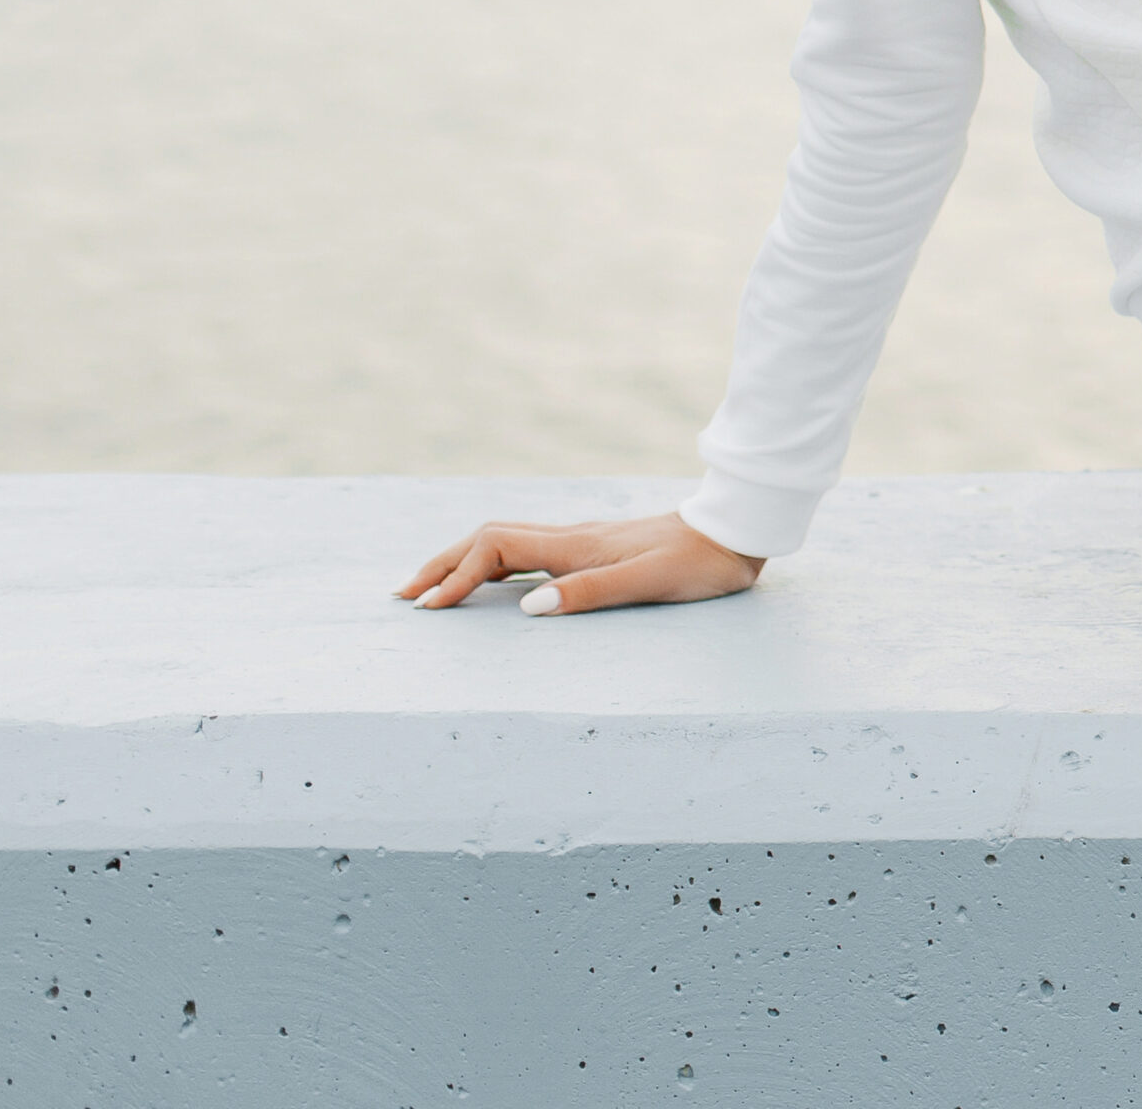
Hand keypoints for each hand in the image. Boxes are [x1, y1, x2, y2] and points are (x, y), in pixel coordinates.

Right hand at [397, 510, 762, 616]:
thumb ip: (590, 593)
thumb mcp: (649, 582)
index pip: (495, 548)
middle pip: (488, 539)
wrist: (737, 533)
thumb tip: (529, 608)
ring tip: (432, 590)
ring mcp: (583, 540)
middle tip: (404, 595)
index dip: (456, 575)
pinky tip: (492, 582)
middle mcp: (573, 537)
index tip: (428, 607)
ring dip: (464, 563)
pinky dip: (494, 564)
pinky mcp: (596, 548)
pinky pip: (529, 551)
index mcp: (577, 545)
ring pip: (505, 542)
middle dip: (443, 563)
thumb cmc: (699, 562)